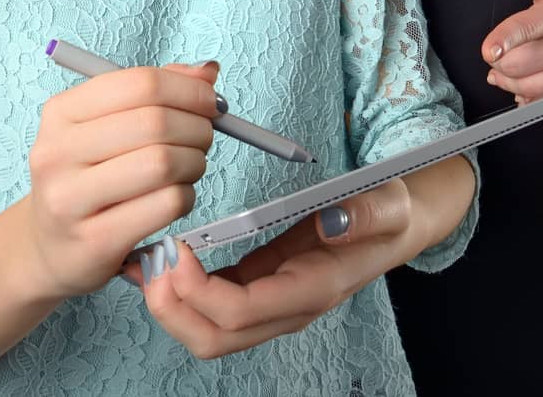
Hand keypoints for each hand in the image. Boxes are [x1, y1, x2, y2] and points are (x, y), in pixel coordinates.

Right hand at [22, 61, 220, 300]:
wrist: (50, 247)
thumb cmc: (87, 178)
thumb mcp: (105, 126)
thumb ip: (155, 92)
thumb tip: (207, 73)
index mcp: (61, 112)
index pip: (140, 84)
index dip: (188, 90)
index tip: (208, 101)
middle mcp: (57, 152)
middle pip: (155, 123)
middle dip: (197, 128)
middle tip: (203, 138)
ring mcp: (70, 199)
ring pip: (163, 163)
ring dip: (194, 162)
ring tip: (190, 167)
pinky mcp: (94, 241)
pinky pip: (166, 204)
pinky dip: (186, 196)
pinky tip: (176, 197)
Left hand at [127, 178, 417, 359]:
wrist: (396, 228)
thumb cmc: (389, 214)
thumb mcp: (388, 204)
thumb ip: (366, 212)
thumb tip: (332, 221)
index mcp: (312, 290)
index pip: (240, 313)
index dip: (199, 290)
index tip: (177, 249)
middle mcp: (287, 309)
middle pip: (214, 339)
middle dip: (172, 310)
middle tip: (150, 262)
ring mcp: (270, 304)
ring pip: (207, 331)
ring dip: (170, 304)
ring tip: (145, 262)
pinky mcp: (258, 288)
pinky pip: (211, 306)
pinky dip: (180, 289)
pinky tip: (162, 261)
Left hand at [482, 0, 542, 111]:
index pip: (521, 29)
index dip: (499, 42)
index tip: (488, 51)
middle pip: (517, 66)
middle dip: (498, 66)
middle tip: (496, 61)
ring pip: (529, 91)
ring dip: (510, 86)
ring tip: (506, 77)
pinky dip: (532, 101)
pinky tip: (529, 89)